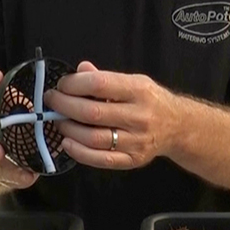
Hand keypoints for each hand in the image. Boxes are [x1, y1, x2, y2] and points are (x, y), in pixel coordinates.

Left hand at [45, 61, 181, 169]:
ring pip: (94, 138)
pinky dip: (80, 153)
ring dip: (69, 130)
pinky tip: (68, 143)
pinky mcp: (133, 160)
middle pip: (93, 113)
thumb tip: (80, 70)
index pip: (99, 84)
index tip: (62, 85)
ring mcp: (137, 141)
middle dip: (65, 106)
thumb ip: (106, 78)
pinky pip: (102, 159)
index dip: (74, 84)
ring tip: (59, 122)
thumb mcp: (134, 81)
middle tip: (52, 103)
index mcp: (138, 90)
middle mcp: (139, 116)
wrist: (177, 126)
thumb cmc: (150, 101)